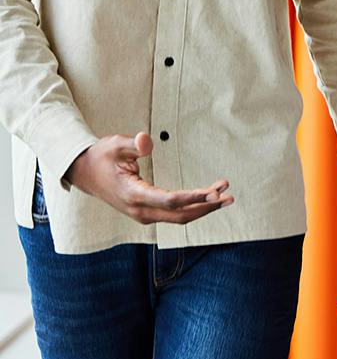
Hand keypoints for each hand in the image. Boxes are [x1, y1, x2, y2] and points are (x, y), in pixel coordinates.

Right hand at [66, 132, 232, 223]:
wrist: (84, 173)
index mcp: (133, 195)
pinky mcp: (146, 212)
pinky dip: (193, 208)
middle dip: (206, 206)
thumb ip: (132, 144)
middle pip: (179, 214)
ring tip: (226, 196)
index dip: (194, 197)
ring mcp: (142, 214)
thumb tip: (146, 141)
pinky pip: (174, 214)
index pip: (170, 201)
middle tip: (229, 195)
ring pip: (178, 218)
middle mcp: (139, 210)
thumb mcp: (114, 144)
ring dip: (203, 209)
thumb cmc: (101, 156)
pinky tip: (208, 200)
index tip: (214, 192)